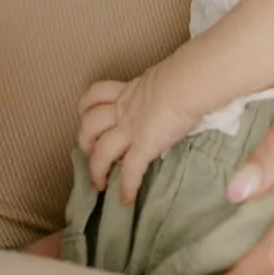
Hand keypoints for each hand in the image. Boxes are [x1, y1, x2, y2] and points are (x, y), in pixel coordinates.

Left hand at [79, 63, 199, 201]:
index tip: (88, 118)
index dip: (87, 107)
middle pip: (88, 124)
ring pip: (100, 151)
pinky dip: (127, 188)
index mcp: (128, 91)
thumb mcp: (166, 77)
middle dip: (84, 141)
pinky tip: (127, 200)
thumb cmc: (185, 73)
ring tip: (101, 183)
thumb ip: (162, 87)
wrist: (189, 82)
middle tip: (90, 153)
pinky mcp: (144, 146)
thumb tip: (177, 91)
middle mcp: (124, 110)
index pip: (96, 94)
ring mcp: (131, 129)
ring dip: (96, 169)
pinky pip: (130, 172)